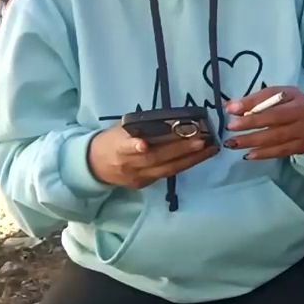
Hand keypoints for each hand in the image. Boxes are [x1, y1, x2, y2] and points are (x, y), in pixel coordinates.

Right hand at [87, 123, 218, 188]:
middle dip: (179, 150)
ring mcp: (137, 177)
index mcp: (117, 147)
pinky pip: (166, 174)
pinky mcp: (144, 184)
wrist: (94, 165)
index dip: (135, 146)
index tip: (144, 145)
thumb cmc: (111, 140)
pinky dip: (184, 164)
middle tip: (202, 140)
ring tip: (209, 149)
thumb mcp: (120, 129)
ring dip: (190, 159)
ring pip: (166, 170)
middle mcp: (128, 165)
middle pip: (154, 159)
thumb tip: (171, 119)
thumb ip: (140, 127)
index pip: (126, 147)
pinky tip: (200, 157)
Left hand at [224, 86, 303, 159]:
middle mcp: (300, 115)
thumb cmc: (293, 106)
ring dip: (252, 141)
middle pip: (274, 119)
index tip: (231, 109)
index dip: (251, 103)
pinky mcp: (299, 148)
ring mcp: (301, 133)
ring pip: (275, 138)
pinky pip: (280, 151)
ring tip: (233, 143)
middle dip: (250, 123)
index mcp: (294, 98)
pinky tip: (248, 154)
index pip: (272, 98)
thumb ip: (256, 100)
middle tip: (231, 127)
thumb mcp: (280, 95)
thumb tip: (230, 107)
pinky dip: (263, 153)